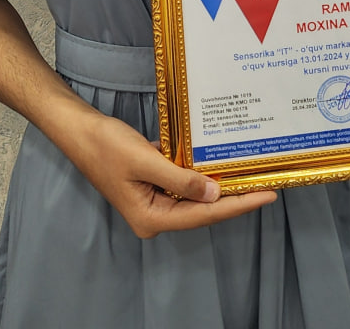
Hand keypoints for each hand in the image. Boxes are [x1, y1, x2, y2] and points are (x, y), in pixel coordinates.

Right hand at [70, 110, 276, 237]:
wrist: (82, 132)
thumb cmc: (108, 146)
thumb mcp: (146, 161)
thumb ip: (181, 179)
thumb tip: (214, 193)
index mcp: (151, 218)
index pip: (204, 215)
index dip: (237, 205)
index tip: (265, 196)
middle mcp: (154, 215)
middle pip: (202, 210)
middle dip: (234, 198)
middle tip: (267, 186)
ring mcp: (154, 201)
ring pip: (195, 197)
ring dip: (220, 187)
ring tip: (251, 177)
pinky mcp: (153, 185)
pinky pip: (184, 184)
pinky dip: (202, 176)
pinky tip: (221, 166)